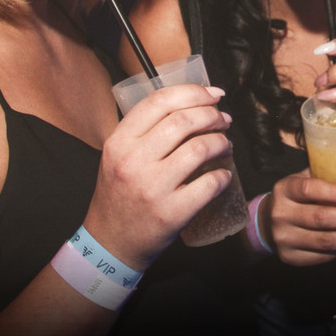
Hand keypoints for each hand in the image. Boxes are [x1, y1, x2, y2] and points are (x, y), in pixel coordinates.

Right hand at [84, 84, 234, 270]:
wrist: (110, 243)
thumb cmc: (120, 195)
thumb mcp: (118, 156)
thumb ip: (145, 130)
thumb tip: (190, 104)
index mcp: (119, 142)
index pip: (159, 101)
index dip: (193, 92)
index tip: (213, 94)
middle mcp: (133, 161)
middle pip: (184, 120)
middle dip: (212, 115)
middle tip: (223, 120)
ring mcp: (152, 188)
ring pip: (200, 148)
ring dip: (222, 142)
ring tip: (225, 145)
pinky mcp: (171, 212)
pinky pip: (210, 184)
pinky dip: (224, 175)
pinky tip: (224, 175)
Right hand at [266, 169, 335, 265]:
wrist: (265, 224)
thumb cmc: (294, 197)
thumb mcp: (301, 180)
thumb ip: (323, 175)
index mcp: (284, 189)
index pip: (310, 189)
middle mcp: (280, 214)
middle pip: (322, 218)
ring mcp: (283, 239)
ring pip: (326, 242)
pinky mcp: (289, 258)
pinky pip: (323, 256)